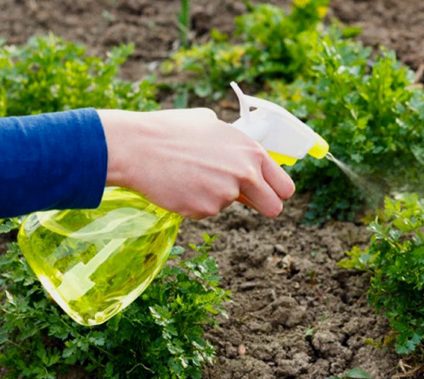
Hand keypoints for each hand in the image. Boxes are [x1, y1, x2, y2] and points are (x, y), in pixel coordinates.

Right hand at [98, 109, 294, 218]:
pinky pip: (206, 211)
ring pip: (230, 206)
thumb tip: (242, 153)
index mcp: (252, 152)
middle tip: (241, 198)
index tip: (267, 193)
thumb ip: (235, 143)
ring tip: (190, 174)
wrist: (138, 146)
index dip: (276, 192)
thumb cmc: (171, 130)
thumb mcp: (211, 123)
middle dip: (261, 206)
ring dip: (215, 196)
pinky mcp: (205, 209)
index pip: (285, 186)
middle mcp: (245, 174)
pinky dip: (195, 202)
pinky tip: (179, 184)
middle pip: (273, 208)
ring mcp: (226, 194)